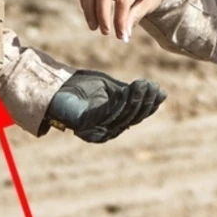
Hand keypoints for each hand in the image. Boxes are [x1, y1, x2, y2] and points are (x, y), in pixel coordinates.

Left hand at [46, 69, 166, 141]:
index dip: (149, 104)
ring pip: (121, 116)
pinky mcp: (84, 125)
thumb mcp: (112, 89)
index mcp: (113, 124)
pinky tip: (127, 90)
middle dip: (144, 102)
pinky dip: (119, 101)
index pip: (136, 116)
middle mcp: (106, 132)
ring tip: (142, 84)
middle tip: (151, 85)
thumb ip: (132, 93)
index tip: (158, 89)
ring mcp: (94, 131)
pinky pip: (107, 113)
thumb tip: (162, 93)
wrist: (54, 85)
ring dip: (134, 100)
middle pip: (131, 118)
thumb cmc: (80, 87)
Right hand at [79, 0, 168, 40]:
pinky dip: (85, 3)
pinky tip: (92, 16)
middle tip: (105, 32)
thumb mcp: (150, 3)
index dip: (120, 20)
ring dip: (89, 10)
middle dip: (101, 14)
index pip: (123, 0)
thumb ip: (135, 16)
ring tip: (94, 27)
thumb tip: (123, 36)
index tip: (121, 36)